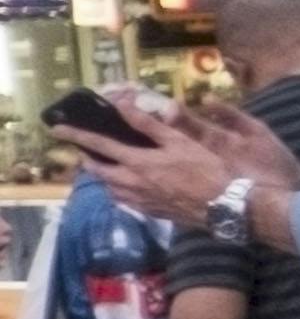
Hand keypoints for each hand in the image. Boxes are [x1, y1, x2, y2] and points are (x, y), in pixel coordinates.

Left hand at [82, 100, 295, 223]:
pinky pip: (124, 200)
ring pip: (108, 188)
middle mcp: (130, 183)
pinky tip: (132, 186)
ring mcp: (138, 201)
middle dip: (88, 159)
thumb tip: (124, 105)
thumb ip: (149, 125)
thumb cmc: (206, 170)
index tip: (56, 129)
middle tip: (88, 151)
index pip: (97, 145)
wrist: (225, 207)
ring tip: (110, 167)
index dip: (75, 135)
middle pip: (97, 171)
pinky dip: (120, 190)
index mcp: (136, 162)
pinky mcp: (149, 212)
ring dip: (104, 176)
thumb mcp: (180, 141)